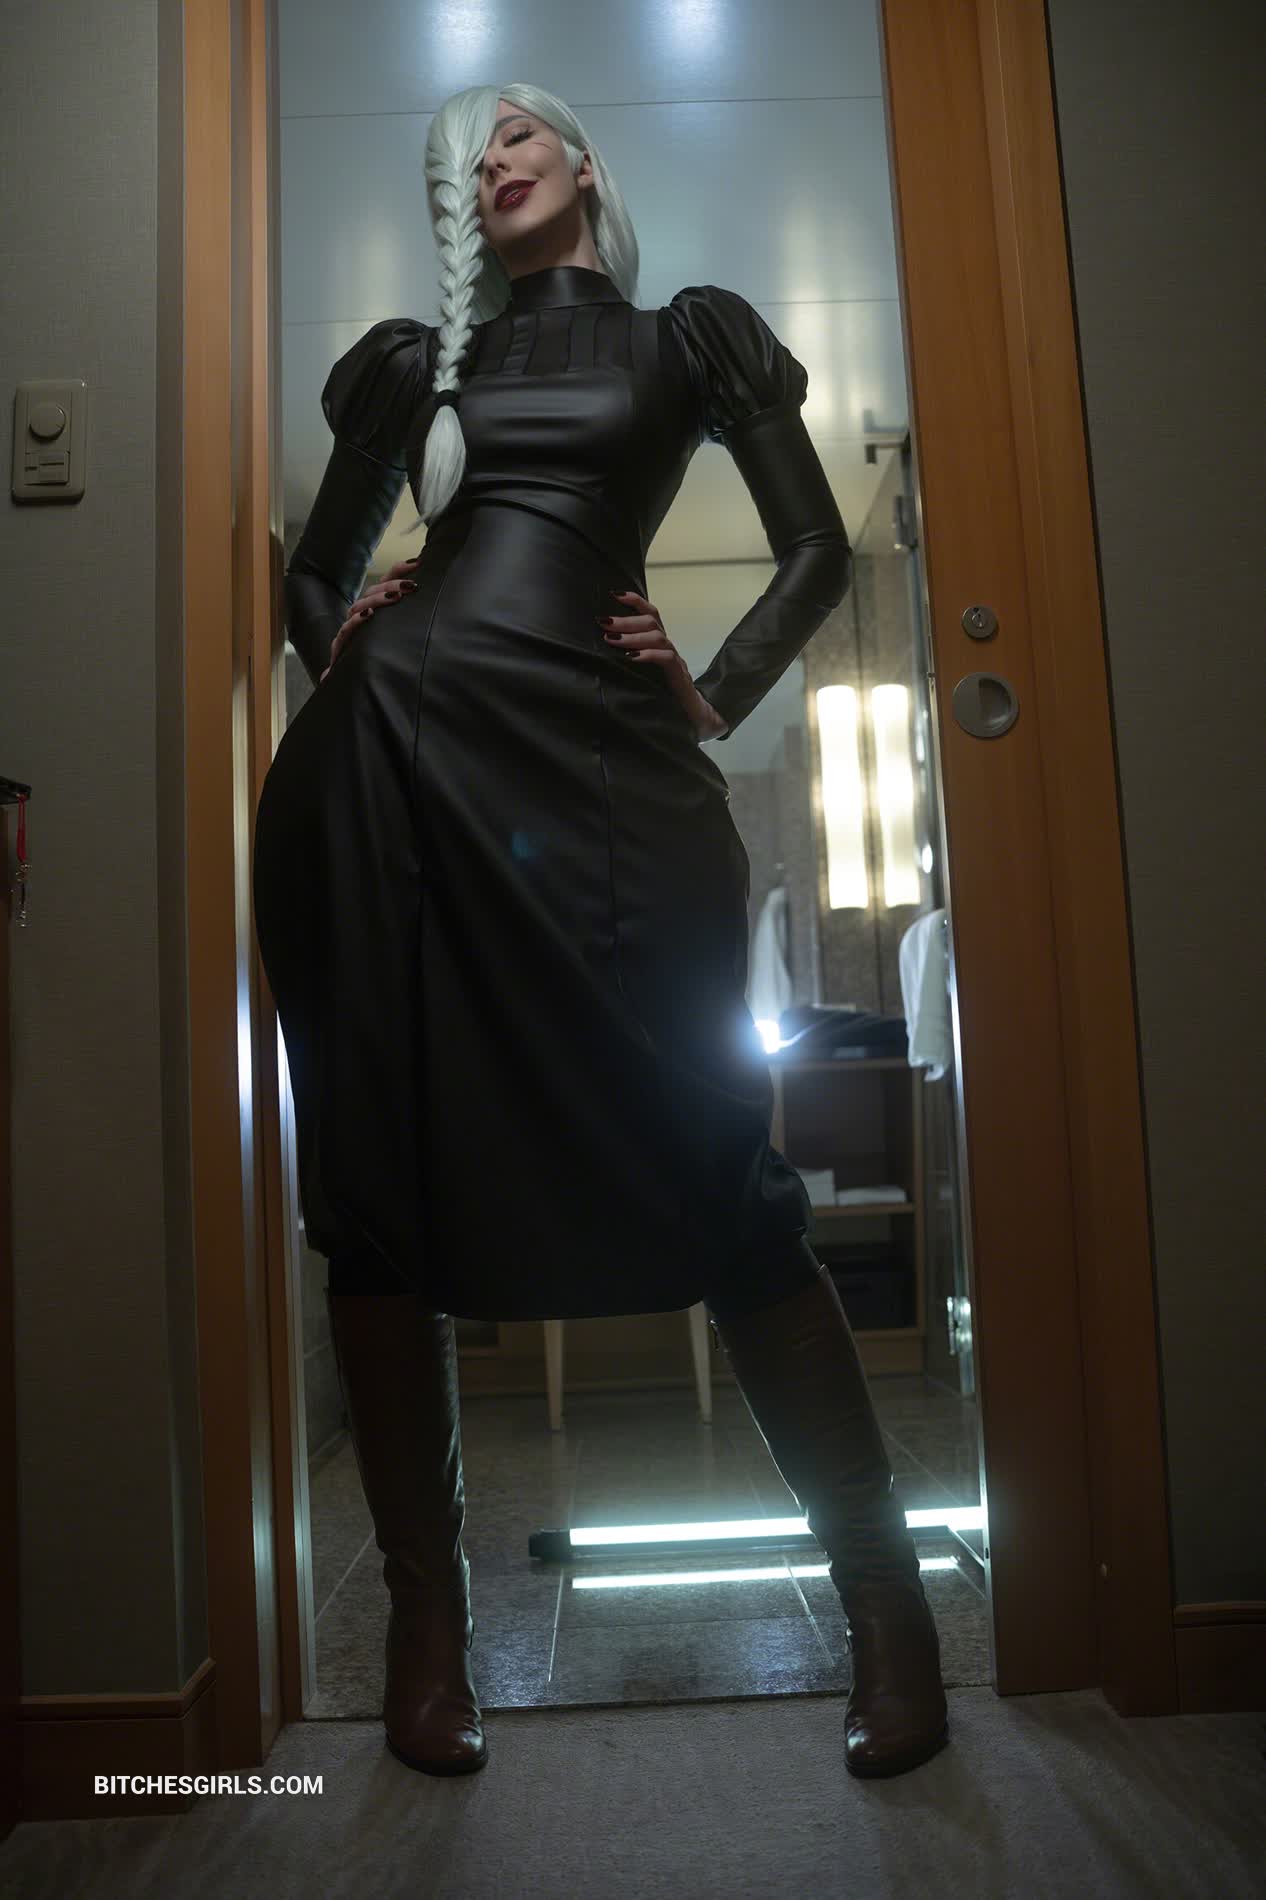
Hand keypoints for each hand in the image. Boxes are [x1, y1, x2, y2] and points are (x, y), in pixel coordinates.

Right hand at [319, 557, 420, 682]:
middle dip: (392, 584)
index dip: (397, 571)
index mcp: (374, 610)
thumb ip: (411, 621)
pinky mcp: (342, 647)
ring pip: (359, 607)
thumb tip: (431, 597)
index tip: (417, 563)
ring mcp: (351, 630)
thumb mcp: (399, 639)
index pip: (384, 584)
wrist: (354, 686)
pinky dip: (356, 622)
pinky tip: (368, 616)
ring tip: (395, 596)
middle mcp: (361, 616)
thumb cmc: (380, 660)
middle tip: (411, 586)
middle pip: (372, 592)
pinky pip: (346, 631)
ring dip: (377, 600)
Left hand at [599, 590, 729, 741]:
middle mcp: (668, 649)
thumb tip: (600, 655)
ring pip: (657, 637)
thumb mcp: (643, 677)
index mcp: (660, 647)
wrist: (694, 720)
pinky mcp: (680, 677)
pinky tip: (632, 657)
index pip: (651, 615)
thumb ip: (628, 664)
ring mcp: (676, 662)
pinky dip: (648, 655)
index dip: (635, 601)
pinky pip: (666, 658)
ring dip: (632, 636)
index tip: (614, 594)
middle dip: (625, 620)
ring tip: (611, 639)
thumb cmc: (665, 698)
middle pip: (651, 622)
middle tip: (603, 622)